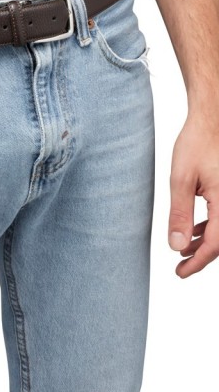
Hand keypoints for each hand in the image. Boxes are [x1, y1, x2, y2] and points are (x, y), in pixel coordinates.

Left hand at [168, 114, 218, 276]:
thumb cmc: (197, 143)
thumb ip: (179, 214)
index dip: (198, 262)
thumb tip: (177, 246)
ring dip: (207, 241)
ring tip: (184, 249)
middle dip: (203, 255)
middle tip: (181, 266)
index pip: (216, 244)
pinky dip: (212, 226)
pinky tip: (196, 230)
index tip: (180, 272)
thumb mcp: (181, 179)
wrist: (212, 119)